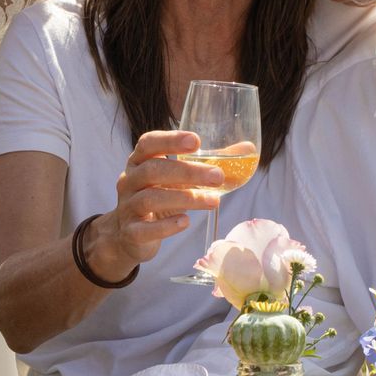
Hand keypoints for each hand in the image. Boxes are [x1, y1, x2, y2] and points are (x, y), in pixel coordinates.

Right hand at [86, 130, 223, 280]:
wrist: (128, 235)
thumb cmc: (159, 197)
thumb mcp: (179, 178)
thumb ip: (209, 162)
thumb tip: (248, 148)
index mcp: (140, 161)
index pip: (149, 143)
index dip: (170, 140)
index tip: (196, 141)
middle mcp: (130, 180)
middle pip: (154, 170)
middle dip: (187, 172)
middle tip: (217, 176)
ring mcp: (128, 207)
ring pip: (151, 199)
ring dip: (185, 198)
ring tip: (213, 201)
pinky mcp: (131, 233)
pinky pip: (145, 229)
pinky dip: (166, 226)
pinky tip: (185, 223)